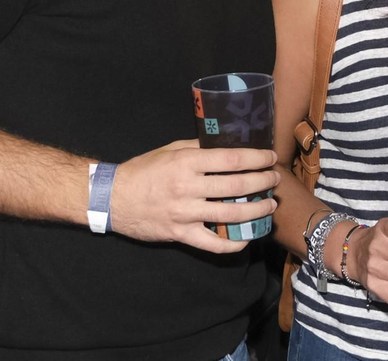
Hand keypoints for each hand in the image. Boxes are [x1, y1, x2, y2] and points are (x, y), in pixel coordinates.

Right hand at [108, 140, 278, 251]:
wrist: (113, 198)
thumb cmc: (143, 170)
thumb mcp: (170, 150)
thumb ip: (198, 147)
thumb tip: (226, 143)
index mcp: (186, 163)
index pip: (230, 159)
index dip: (255, 158)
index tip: (270, 157)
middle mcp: (187, 187)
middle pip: (236, 186)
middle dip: (262, 183)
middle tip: (274, 180)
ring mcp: (184, 213)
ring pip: (229, 215)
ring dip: (256, 211)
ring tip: (269, 206)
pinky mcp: (179, 234)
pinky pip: (212, 244)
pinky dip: (232, 243)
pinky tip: (246, 238)